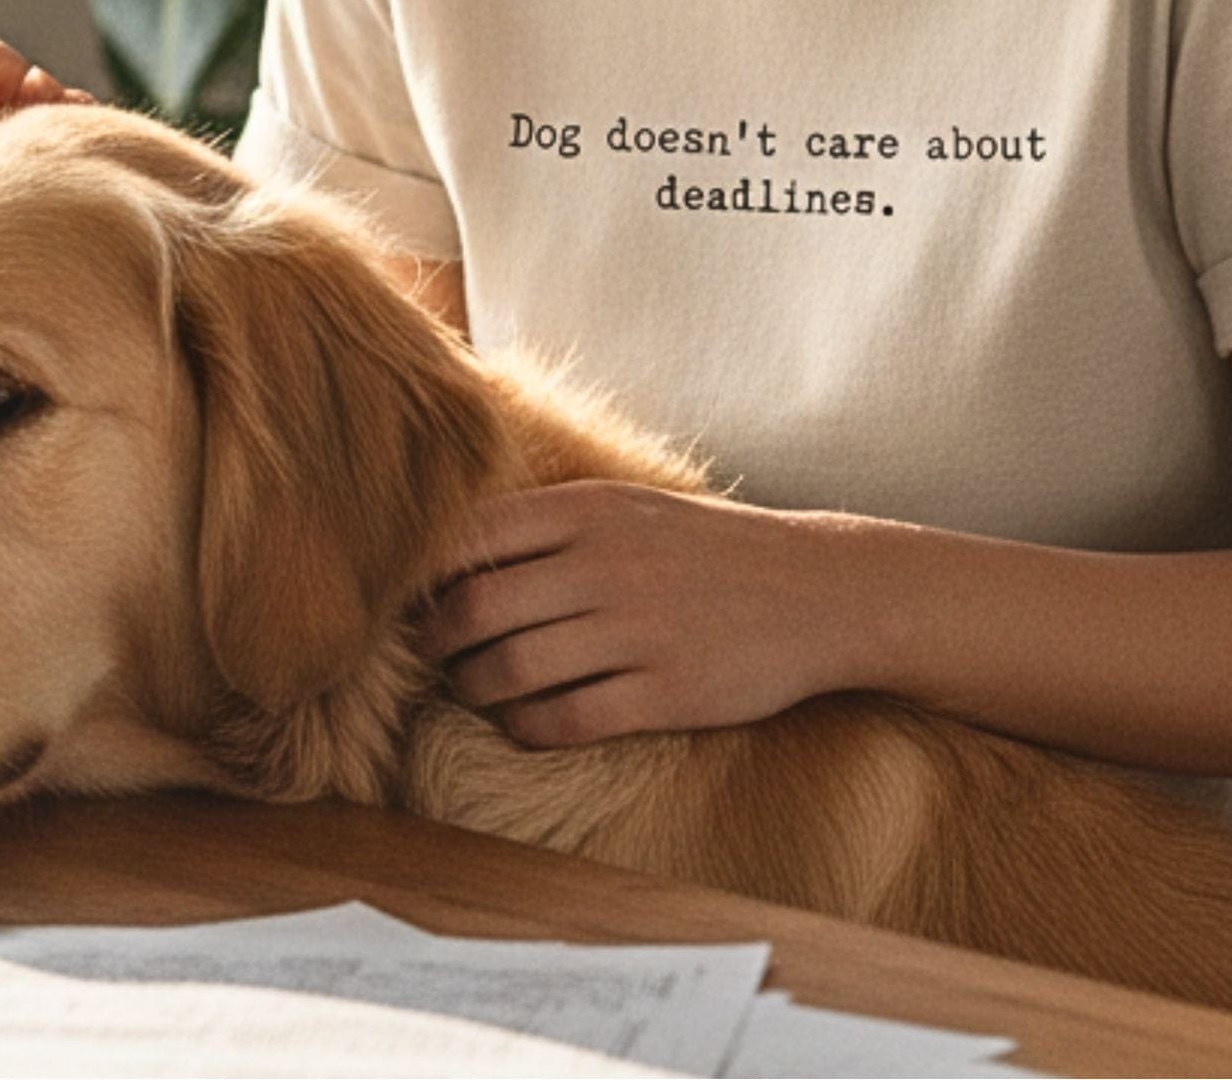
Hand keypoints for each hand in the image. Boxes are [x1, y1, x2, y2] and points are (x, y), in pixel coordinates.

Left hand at [412, 481, 857, 747]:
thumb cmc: (701, 548)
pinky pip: (566, 720)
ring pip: (512, 669)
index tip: (416, 598)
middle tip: (437, 654)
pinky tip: (522, 721)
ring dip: (475, 689)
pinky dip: (525, 727)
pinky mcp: (666, 692)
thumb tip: (447, 555)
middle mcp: (604, 562)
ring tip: (475, 689)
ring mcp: (637, 629)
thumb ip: (546, 524)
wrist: (816, 589)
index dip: (426, 575)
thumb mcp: (625, 505)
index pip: (470, 537)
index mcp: (587, 508)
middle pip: (475, 608)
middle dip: (439, 641)